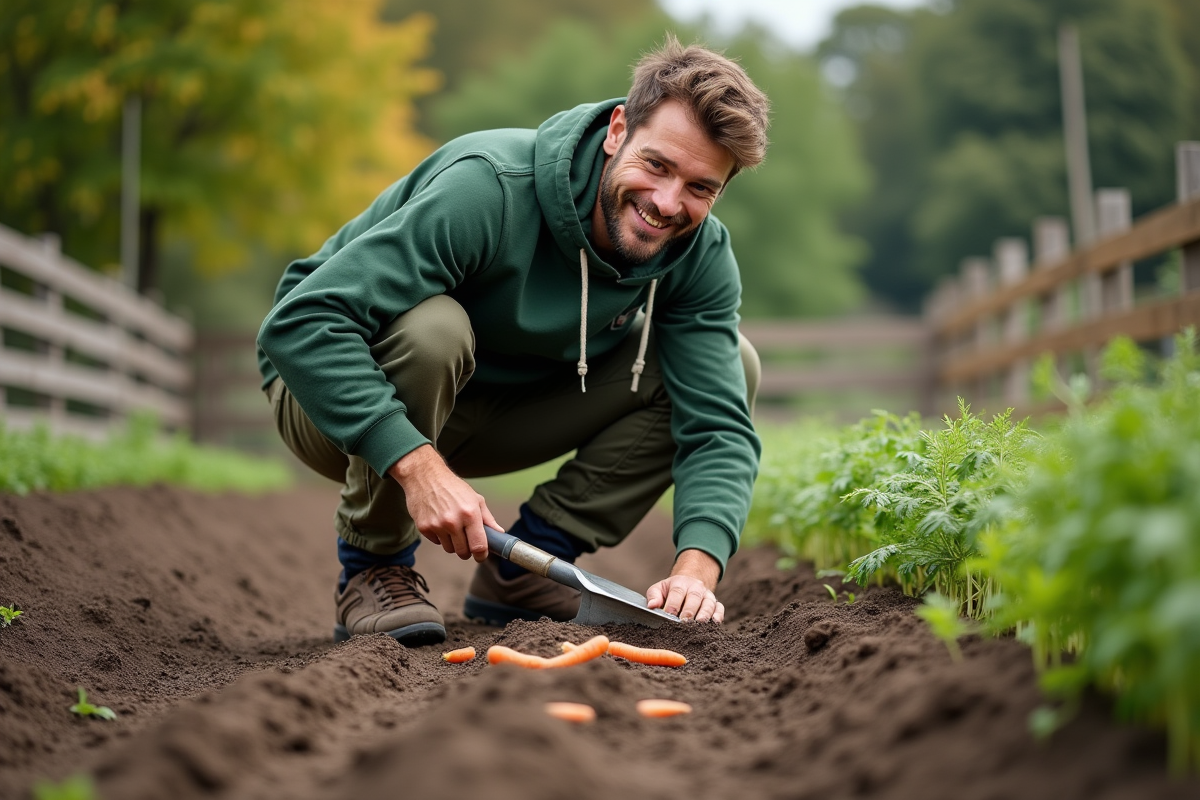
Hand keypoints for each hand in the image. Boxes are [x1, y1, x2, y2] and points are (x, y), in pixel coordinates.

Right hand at [387, 445, 500, 561]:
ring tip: (452, 527)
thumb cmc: (451, 486)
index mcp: (470, 514)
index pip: (479, 546)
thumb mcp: (475, 498)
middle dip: (467, 550)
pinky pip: (436, 542)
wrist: (425, 476)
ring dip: (453, 543)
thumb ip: (488, 518)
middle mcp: (453, 521)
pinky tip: (440, 523)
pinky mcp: (424, 527)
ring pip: (449, 549)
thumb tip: (498, 533)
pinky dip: (440, 537)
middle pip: (463, 552)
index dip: (482, 555)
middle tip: (466, 540)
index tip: (481, 555)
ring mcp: (437, 525)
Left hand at [646, 549, 724, 622]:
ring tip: (700, 623)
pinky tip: (715, 623)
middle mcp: (695, 587)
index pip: (677, 592)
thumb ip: (654, 596)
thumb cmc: (670, 590)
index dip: (673, 604)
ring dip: (705, 613)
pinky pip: (719, 608)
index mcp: (680, 583)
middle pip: (694, 598)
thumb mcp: (659, 588)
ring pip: (708, 603)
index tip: (669, 616)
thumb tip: (652, 606)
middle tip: (684, 622)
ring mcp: (707, 595)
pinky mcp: (715, 603)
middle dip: (689, 610)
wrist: (688, 583)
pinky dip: (718, 615)